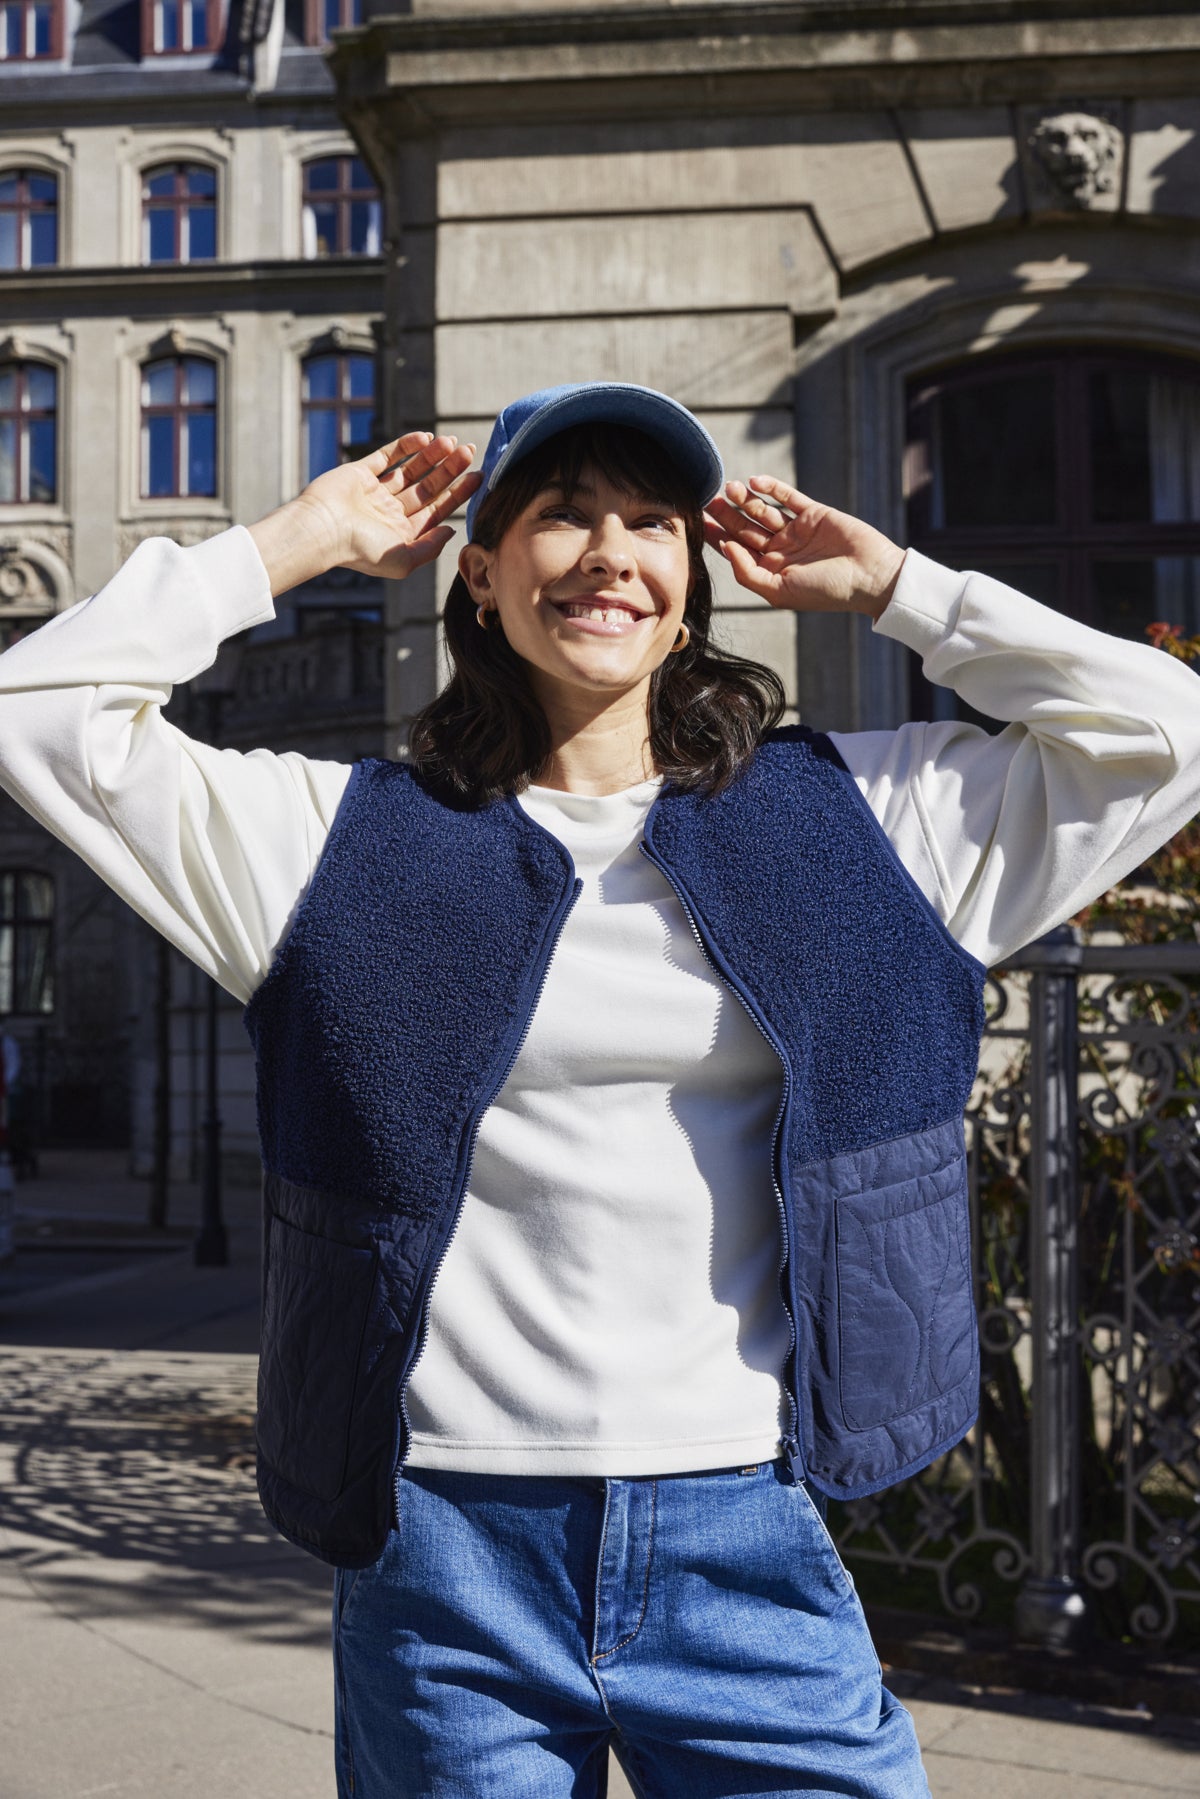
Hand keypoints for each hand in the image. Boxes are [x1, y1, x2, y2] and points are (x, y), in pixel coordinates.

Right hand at [250, 432, 481, 597]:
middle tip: (469, 451)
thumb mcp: (403, 560)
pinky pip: (387, 455)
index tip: (478, 477)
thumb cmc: (360, 551)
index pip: (437, 510)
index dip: (459, 493)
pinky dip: (406, 446)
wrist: (321, 530)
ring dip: (432, 456)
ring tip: (451, 442)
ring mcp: (375, 491)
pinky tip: (425, 438)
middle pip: (428, 487)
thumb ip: (430, 547)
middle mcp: (390, 512)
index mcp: (402, 533)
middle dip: (450, 469)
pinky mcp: (360, 472)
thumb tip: (451, 530)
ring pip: (411, 469)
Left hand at [704, 478, 905, 620]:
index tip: (698, 523)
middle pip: (746, 528)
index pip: (738, 550)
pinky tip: (755, 482)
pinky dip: (772, 488)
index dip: (718, 537)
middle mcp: (782, 550)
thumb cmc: (825, 591)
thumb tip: (725, 548)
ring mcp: (797, 530)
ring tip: (730, 488)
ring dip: (746, 499)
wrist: (869, 576)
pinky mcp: (814, 513)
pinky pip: (788, 497)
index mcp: (772, 571)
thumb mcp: (779, 591)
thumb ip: (748, 573)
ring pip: (764, 510)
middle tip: (709, 500)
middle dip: (727, 514)